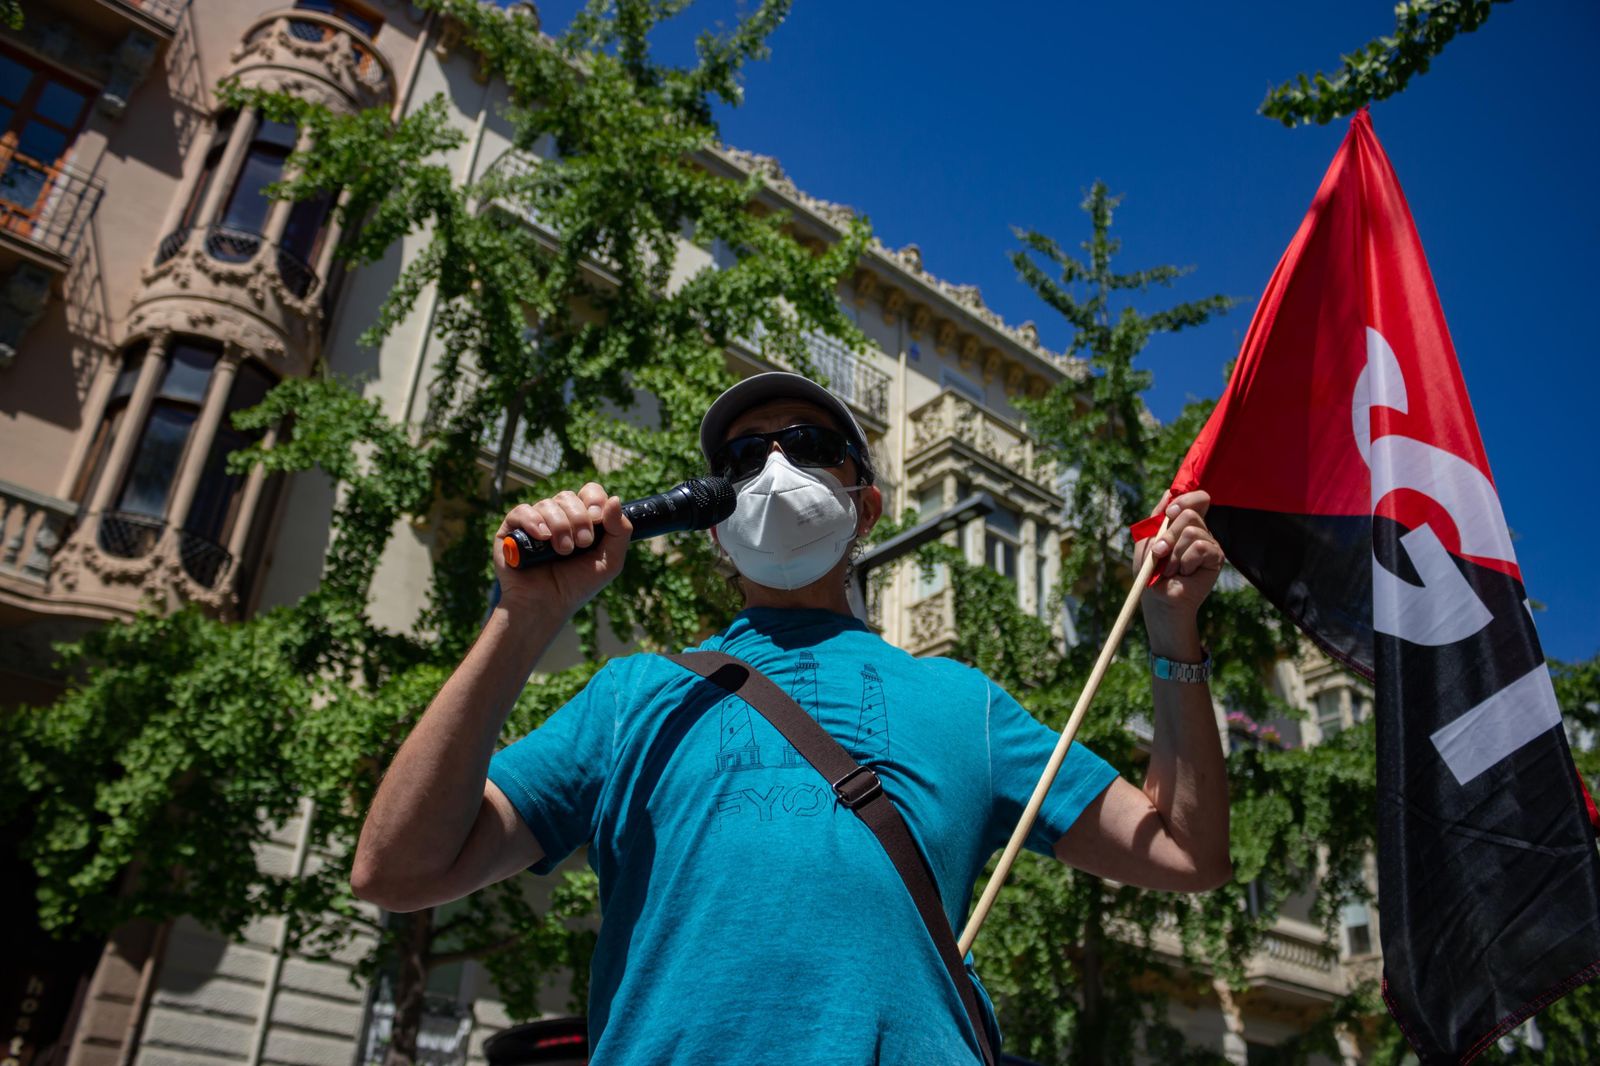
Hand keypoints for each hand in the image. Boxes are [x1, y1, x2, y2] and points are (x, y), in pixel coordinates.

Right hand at [493, 482, 632, 617]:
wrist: (546, 605)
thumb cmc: (577, 586)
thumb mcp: (610, 561)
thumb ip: (619, 531)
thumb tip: (614, 499)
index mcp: (581, 519)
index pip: (589, 492)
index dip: (595, 500)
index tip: (597, 519)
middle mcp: (558, 516)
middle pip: (569, 496)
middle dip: (579, 519)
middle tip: (582, 544)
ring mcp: (534, 521)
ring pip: (548, 504)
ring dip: (560, 526)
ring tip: (562, 551)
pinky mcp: (511, 529)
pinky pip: (522, 511)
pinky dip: (534, 521)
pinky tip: (542, 537)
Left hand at [1135, 490, 1223, 656]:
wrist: (1158, 598)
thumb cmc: (1151, 571)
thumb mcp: (1148, 540)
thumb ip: (1158, 516)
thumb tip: (1168, 493)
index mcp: (1185, 524)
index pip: (1196, 498)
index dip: (1183, 500)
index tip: (1168, 514)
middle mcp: (1201, 530)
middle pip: (1189, 513)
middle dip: (1168, 535)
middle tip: (1160, 553)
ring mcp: (1210, 544)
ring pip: (1192, 531)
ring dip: (1174, 553)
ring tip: (1171, 569)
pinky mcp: (1216, 558)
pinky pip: (1200, 547)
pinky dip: (1186, 561)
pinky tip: (1185, 573)